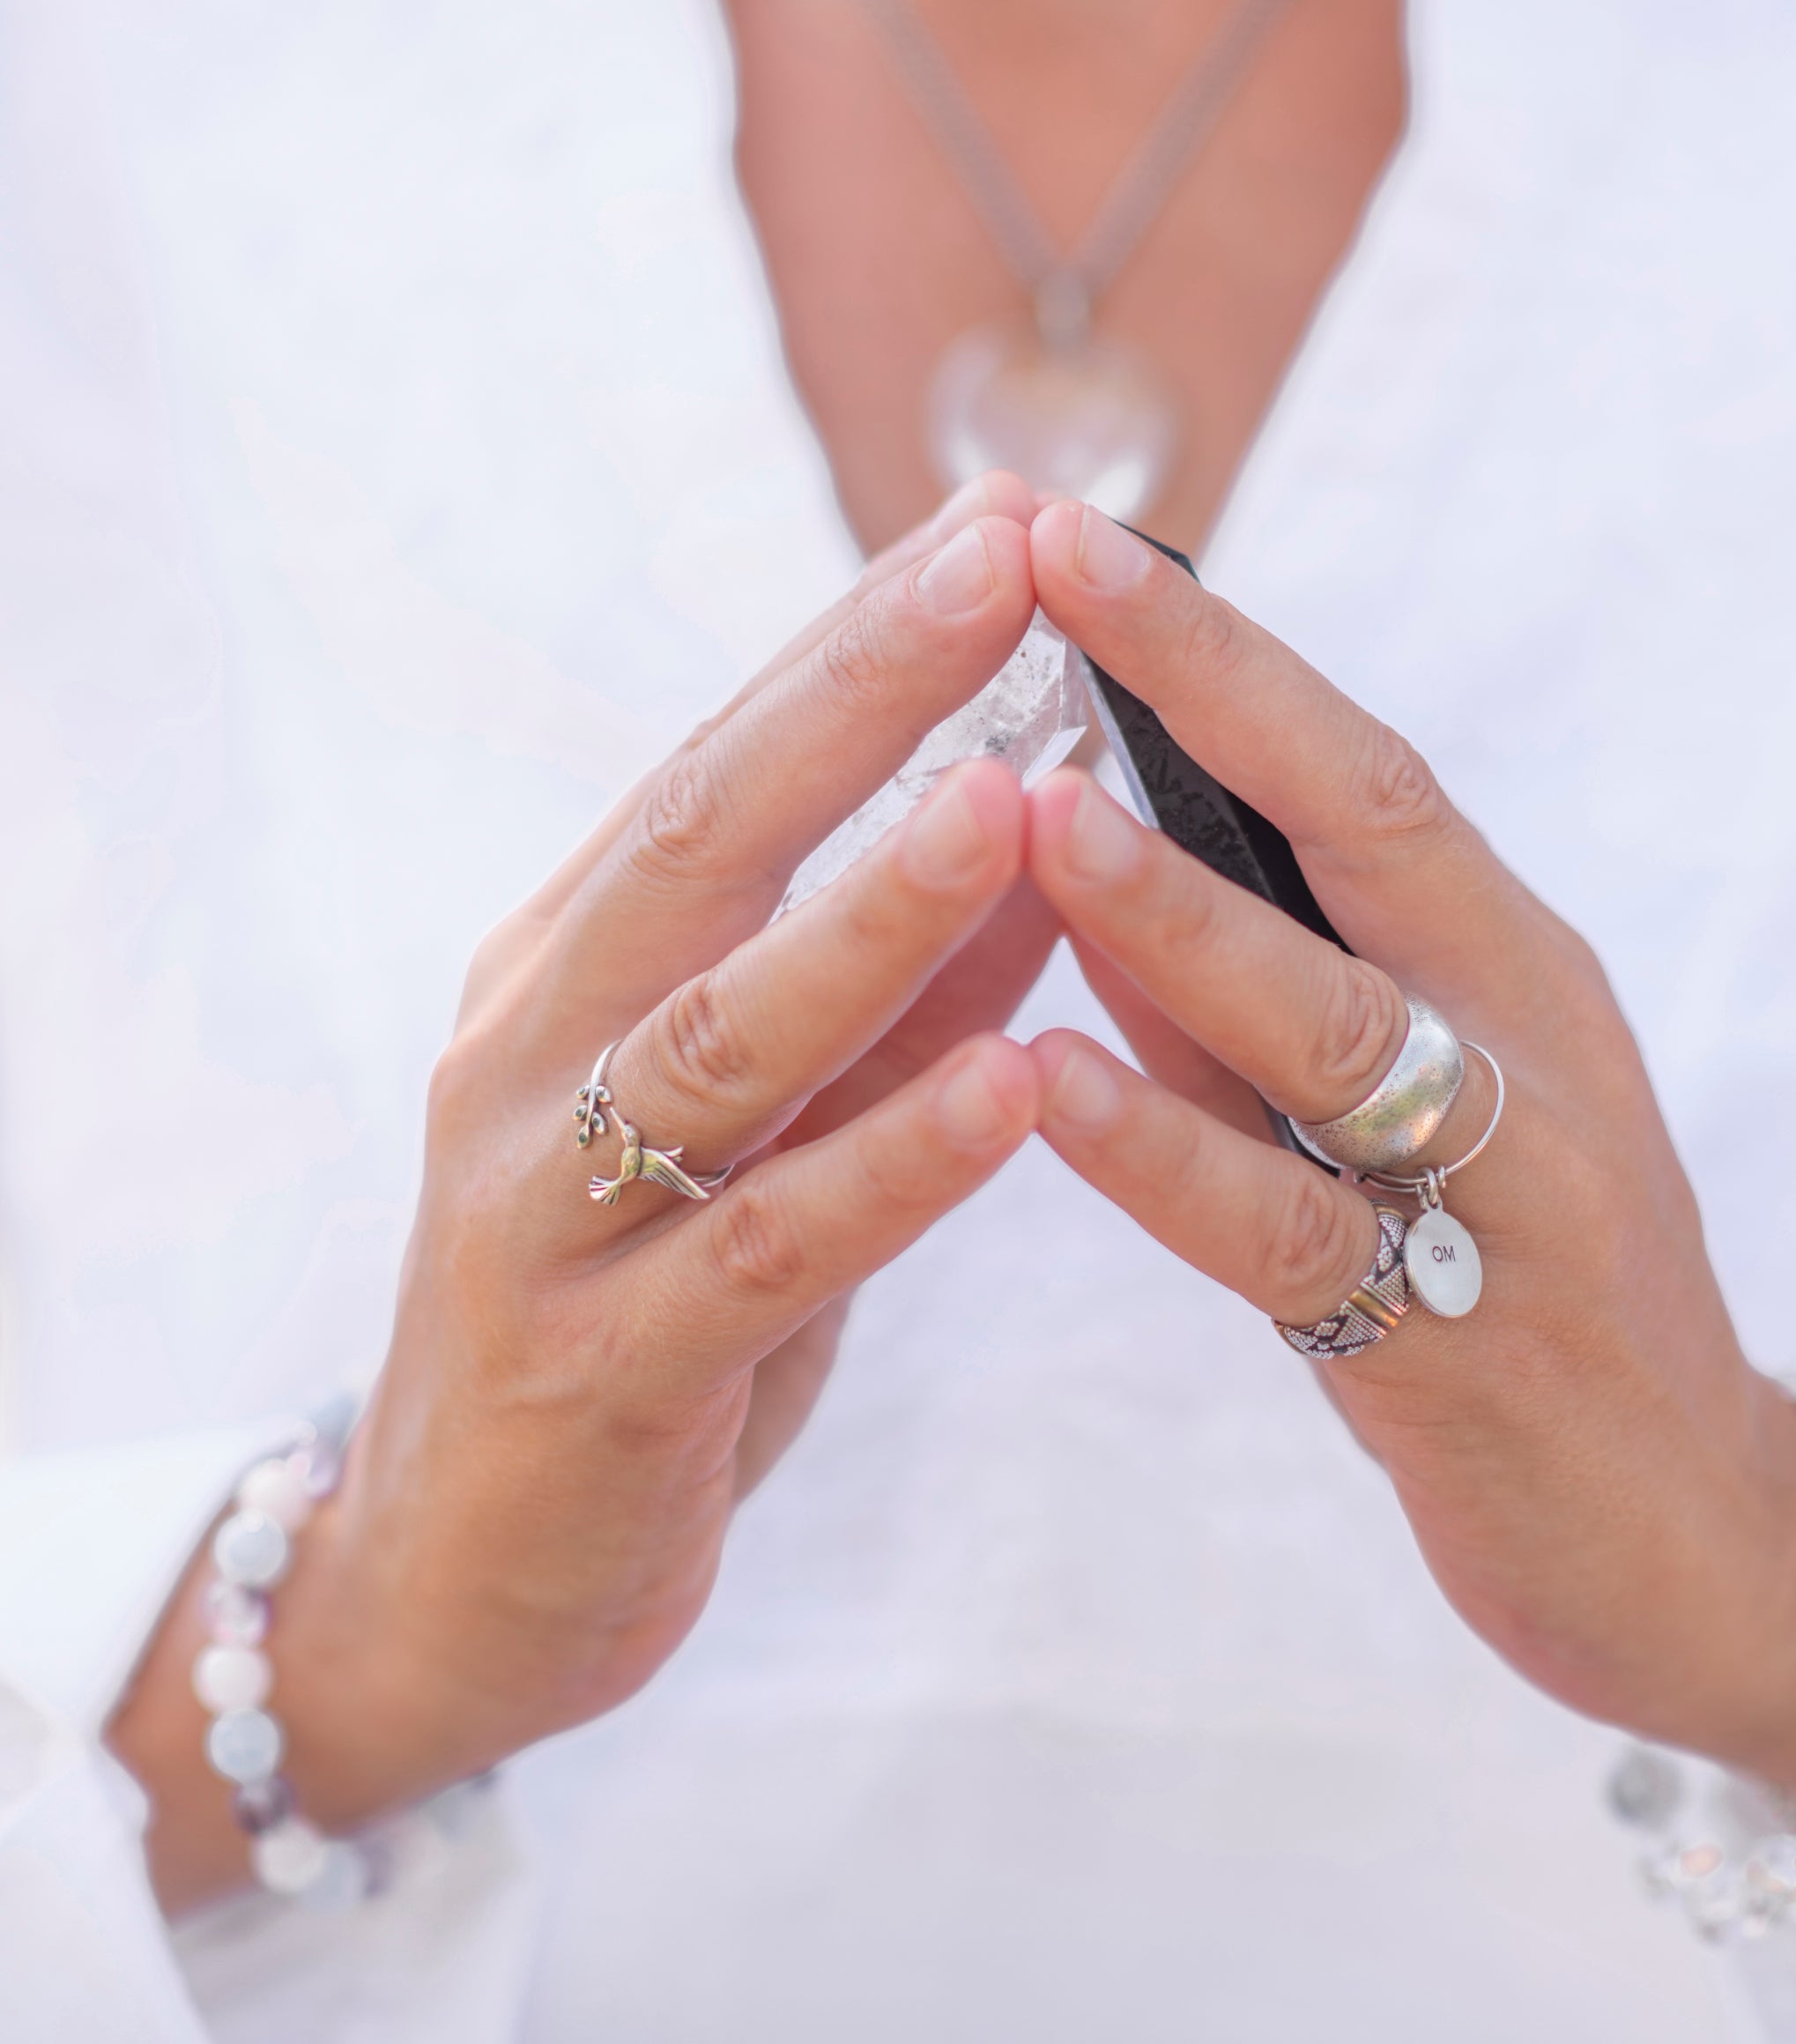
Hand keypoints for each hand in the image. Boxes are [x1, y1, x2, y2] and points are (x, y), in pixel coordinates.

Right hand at [112, 478, 1057, 1909]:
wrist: (460, 1576)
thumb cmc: (634, 1314)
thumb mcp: (753, 1126)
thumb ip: (880, 992)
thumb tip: (1036, 826)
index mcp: (566, 975)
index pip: (721, 770)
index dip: (859, 642)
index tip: (997, 520)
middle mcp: (530, 1058)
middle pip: (703, 848)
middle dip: (858, 699)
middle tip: (1005, 565)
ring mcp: (547, 1214)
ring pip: (721, 1037)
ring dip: (872, 916)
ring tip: (1012, 805)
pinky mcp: (599, 1372)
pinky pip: (766, 1251)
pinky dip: (891, 1161)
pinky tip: (1010, 1086)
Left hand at [1020, 501, 1795, 1887]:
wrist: (1696, 1534)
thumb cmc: (1524, 1284)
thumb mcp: (1414, 1109)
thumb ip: (1259, 1003)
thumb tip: (1100, 872)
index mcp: (1506, 962)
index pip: (1358, 766)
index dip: (1219, 647)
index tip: (1070, 535)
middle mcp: (1521, 1043)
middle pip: (1365, 833)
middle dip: (1206, 694)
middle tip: (1051, 569)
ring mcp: (1505, 1191)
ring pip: (1332, 1026)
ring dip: (1176, 914)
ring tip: (1033, 811)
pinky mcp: (1457, 1346)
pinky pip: (1291, 1235)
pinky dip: (1169, 1153)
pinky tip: (1050, 1084)